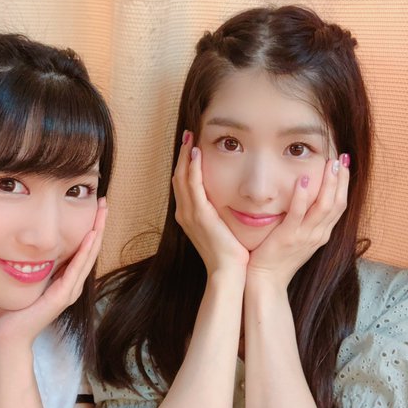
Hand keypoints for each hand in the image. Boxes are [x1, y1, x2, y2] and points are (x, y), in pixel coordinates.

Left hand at [0, 197, 107, 353]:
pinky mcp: (62, 296)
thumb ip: (37, 263)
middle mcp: (72, 284)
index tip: (96, 207)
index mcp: (66, 279)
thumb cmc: (15, 309)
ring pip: (88, 256)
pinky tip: (90, 236)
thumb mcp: (29, 278)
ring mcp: (69, 290)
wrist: (10, 336)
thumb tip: (34, 242)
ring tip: (102, 213)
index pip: (84, 248)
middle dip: (99, 224)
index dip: (92, 227)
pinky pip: (76, 269)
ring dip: (96, 233)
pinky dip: (85, 252)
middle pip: (91, 249)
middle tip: (105, 202)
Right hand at [173, 131, 248, 276]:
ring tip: (190, 138)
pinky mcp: (199, 215)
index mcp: (188, 215)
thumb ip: (219, 214)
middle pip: (178, 176)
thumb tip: (227, 200)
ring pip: (183, 177)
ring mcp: (189, 214)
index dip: (185, 164)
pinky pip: (193, 186)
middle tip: (188, 135)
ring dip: (186, 156)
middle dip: (183, 155)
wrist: (227, 272)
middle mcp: (184, 213)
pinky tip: (196, 154)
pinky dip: (193, 168)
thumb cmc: (229, 254)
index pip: (183, 183)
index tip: (191, 146)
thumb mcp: (221, 229)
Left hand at [246, 156, 349, 287]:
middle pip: (337, 203)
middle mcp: (318, 234)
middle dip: (341, 179)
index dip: (344, 184)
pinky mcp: (288, 237)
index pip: (339, 205)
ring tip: (330, 163)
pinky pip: (298, 214)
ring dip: (328, 183)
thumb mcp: (298, 237)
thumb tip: (305, 198)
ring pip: (324, 207)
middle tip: (343, 158)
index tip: (345, 165)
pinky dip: (301, 196)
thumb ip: (304, 220)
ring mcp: (305, 236)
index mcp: (321, 233)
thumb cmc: (278, 257)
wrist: (266, 280)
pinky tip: (302, 179)